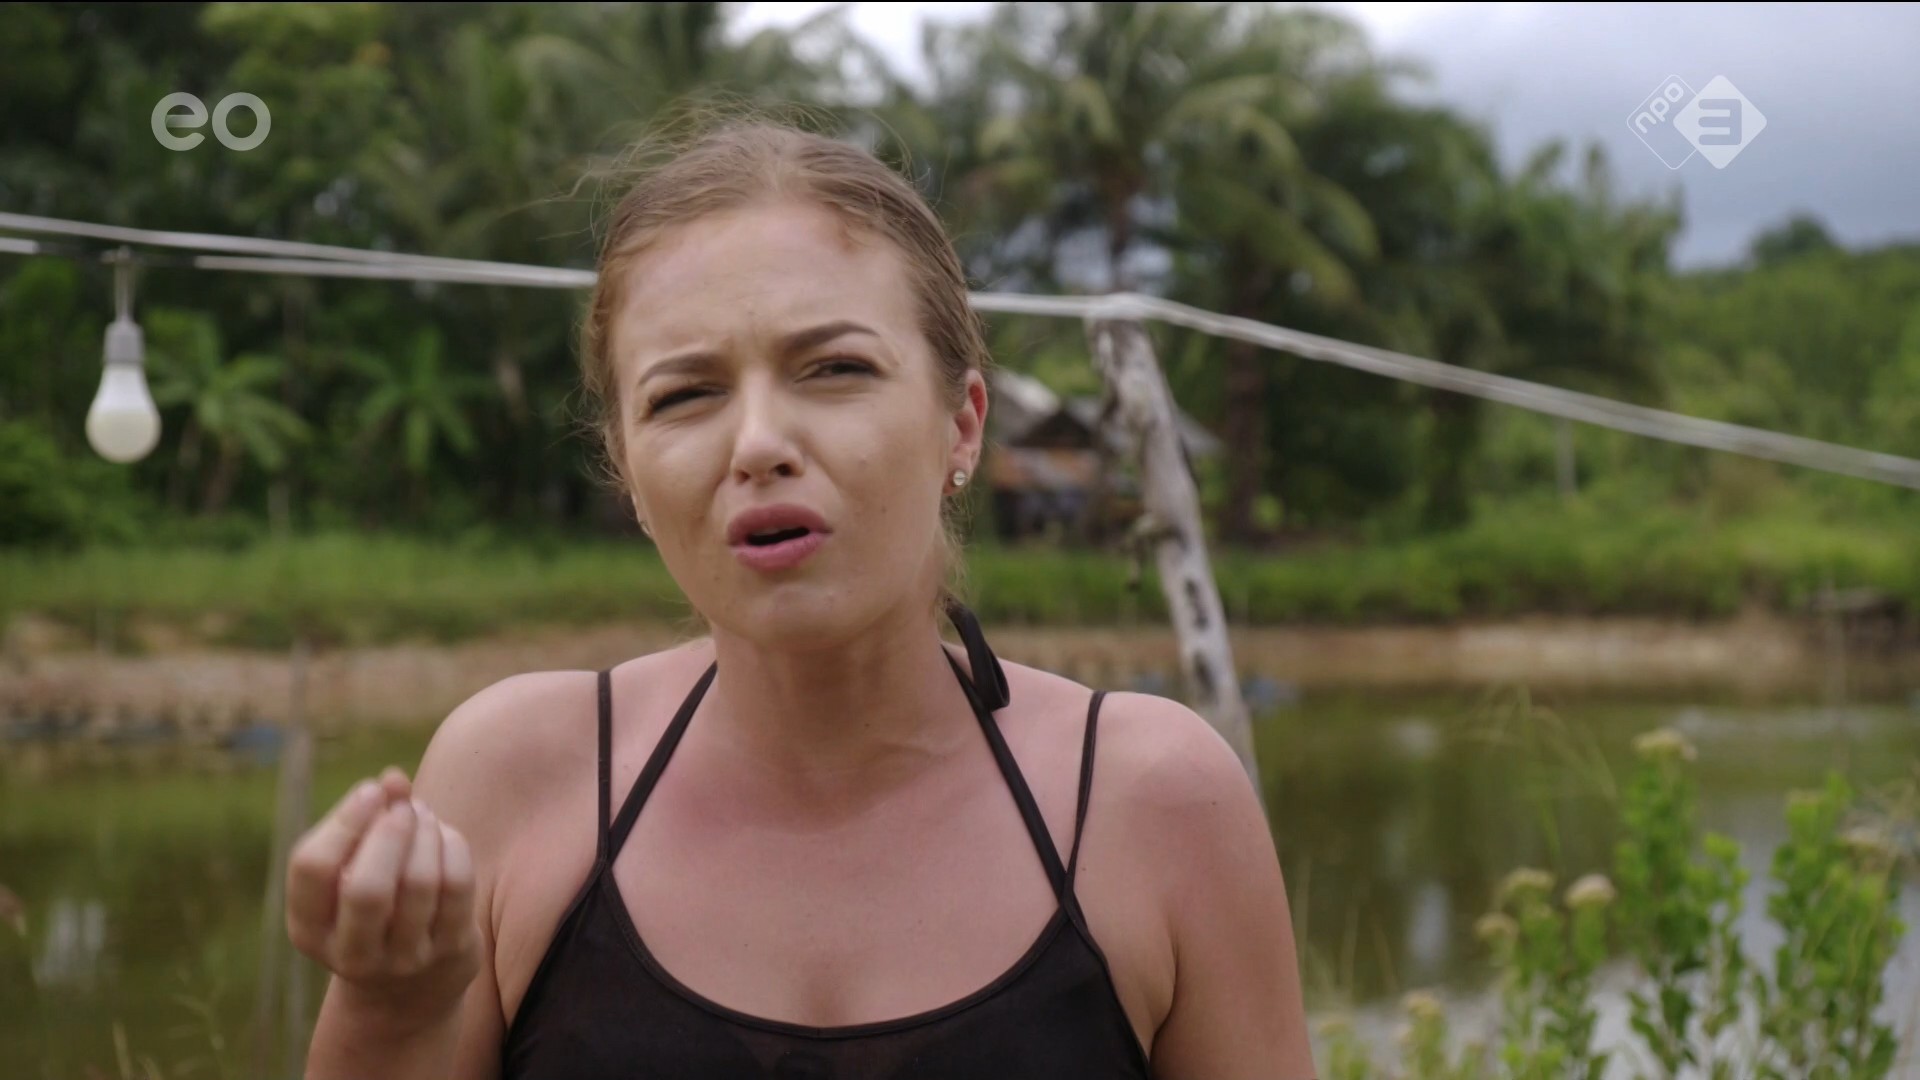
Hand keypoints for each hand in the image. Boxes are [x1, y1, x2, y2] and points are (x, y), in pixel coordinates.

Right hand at [287, 766, 479, 1023]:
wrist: (411, 985)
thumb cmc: (374, 903)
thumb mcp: (354, 869)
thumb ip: (368, 819)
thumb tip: (394, 779)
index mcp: (309, 928)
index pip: (311, 869)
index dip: (343, 821)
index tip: (370, 791)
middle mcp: (350, 953)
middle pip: (367, 888)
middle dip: (390, 833)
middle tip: (402, 807)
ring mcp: (402, 959)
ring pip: (418, 884)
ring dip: (425, 834)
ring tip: (423, 816)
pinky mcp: (448, 952)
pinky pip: (456, 887)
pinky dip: (453, 847)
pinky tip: (445, 836)